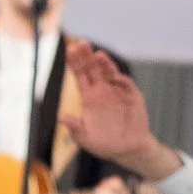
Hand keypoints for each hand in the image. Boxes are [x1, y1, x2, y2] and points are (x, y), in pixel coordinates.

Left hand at [59, 43, 181, 181]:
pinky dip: (120, 80)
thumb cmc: (103, 144)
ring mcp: (117, 92)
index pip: (80, 75)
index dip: (75, 63)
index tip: (70, 50)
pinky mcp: (132, 98)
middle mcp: (102, 91)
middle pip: (93, 69)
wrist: (126, 150)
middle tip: (82, 43)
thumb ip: (75, 127)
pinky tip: (114, 76)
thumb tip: (61, 118)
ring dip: (104, 63)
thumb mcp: (85, 138)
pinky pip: (126, 85)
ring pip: (109, 73)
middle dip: (87, 56)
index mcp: (88, 97)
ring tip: (98, 55)